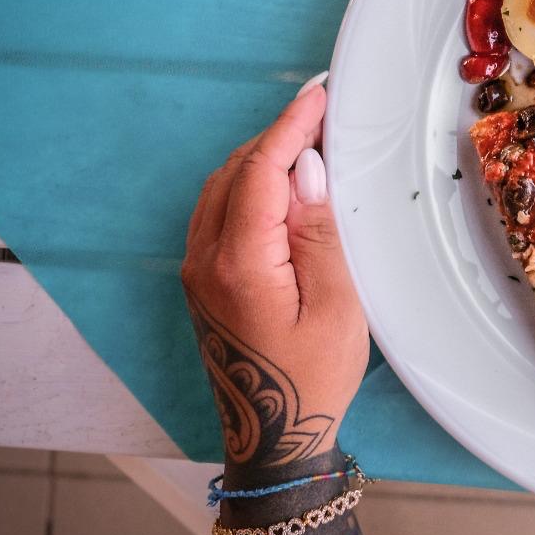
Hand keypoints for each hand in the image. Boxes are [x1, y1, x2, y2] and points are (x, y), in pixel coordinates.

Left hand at [180, 81, 367, 470]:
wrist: (274, 439)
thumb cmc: (313, 379)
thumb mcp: (337, 306)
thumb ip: (318, 234)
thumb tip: (307, 171)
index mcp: (239, 264)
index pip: (260, 172)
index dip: (290, 128)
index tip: (317, 96)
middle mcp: (205, 261)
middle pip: (235, 173)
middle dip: (277, 137)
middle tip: (323, 114)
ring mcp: (197, 271)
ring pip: (222, 189)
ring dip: (261, 159)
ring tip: (308, 144)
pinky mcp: (203, 282)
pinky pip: (219, 213)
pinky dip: (249, 185)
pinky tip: (280, 187)